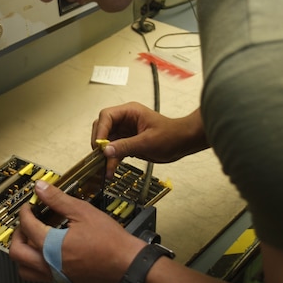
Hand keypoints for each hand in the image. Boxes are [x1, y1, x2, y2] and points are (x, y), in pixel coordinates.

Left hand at [10, 180, 143, 282]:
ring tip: (32, 239)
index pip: (27, 226)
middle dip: (17, 234)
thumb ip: (58, 200)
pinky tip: (47, 251)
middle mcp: (49, 264)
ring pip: (24, 270)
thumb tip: (41, 188)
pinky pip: (39, 276)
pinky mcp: (64, 282)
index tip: (29, 206)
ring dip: (22, 253)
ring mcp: (56, 276)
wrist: (127, 264)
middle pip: (17, 252)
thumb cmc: (109, 240)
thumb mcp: (83, 212)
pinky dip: (35, 264)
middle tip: (25, 223)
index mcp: (51, 245)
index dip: (25, 212)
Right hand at [92, 102, 207, 176]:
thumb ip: (125, 146)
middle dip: (100, 143)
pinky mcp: (128, 143)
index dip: (100, 131)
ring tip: (105, 169)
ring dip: (105, 155)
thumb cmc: (171, 135)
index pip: (107, 116)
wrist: (183, 143)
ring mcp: (126, 132)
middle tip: (99, 157)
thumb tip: (106, 151)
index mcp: (130, 112)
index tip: (99, 146)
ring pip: (107, 142)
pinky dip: (112, 160)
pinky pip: (115, 150)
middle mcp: (125, 120)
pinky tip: (110, 170)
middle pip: (103, 128)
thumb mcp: (147, 142)